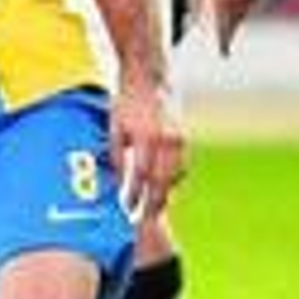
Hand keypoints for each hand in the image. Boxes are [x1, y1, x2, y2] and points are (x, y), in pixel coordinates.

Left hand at [111, 80, 185, 221]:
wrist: (149, 78)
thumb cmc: (127, 102)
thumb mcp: (115, 128)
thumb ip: (117, 156)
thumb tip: (119, 184)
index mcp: (145, 136)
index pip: (141, 174)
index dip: (135, 194)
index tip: (128, 208)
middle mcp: (165, 139)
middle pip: (161, 180)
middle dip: (152, 203)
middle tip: (144, 219)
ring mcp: (177, 139)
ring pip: (174, 175)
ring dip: (164, 193)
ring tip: (154, 208)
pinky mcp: (183, 138)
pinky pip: (180, 165)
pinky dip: (172, 179)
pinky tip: (163, 187)